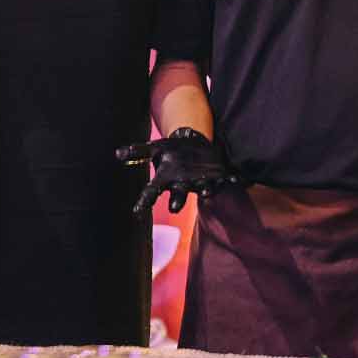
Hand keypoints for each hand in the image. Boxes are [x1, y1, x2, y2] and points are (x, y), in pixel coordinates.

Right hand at [116, 127, 239, 214]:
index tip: (136, 212)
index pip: (152, 191)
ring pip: (204, 188)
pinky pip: (227, 180)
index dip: (144, 201)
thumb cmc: (173, 149)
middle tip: (175, 208)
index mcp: (167, 178)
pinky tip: (240, 180)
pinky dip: (234, 181)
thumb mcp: (156, 147)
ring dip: (206, 190)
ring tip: (206, 190)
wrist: (195, 145)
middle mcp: (184, 184)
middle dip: (178, 200)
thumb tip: (117, 154)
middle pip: (179, 194)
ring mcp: (202, 181)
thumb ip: (138, 151)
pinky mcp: (219, 175)